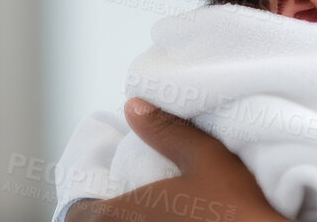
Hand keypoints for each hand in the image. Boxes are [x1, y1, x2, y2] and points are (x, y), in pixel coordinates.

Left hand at [67, 98, 290, 221]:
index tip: (99, 194)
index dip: (85, 204)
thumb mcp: (207, 158)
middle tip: (128, 198)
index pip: (78, 216)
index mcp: (123, 217)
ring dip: (135, 220)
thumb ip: (168, 132)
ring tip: (156, 212)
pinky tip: (178, 220)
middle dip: (109, 214)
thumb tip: (134, 106)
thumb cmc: (238, 209)